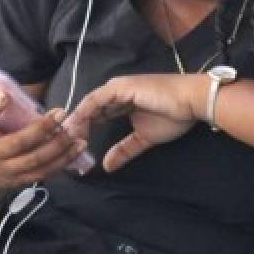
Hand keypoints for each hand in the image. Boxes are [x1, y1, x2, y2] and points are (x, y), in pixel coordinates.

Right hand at [0, 53, 88, 199]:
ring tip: (73, 132)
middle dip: (40, 129)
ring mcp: (4, 170)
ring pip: (33, 161)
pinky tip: (77, 147)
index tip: (5, 94)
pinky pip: (43, 173)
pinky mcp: (19, 180)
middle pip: (16, 144)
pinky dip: (62, 161)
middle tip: (60, 113)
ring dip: (57, 147)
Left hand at [66, 74, 208, 171]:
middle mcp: (116, 92)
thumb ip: (124, 150)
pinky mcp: (121, 87)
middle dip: (75, 126)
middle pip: (88, 109)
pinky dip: (84, 112)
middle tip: (62, 144)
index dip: (84, 129)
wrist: (191, 102)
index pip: (96, 114)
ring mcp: (118, 87)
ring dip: (76, 121)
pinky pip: (96, 100)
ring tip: (65, 138)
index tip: (73, 146)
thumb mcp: (143, 139)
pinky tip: (76, 126)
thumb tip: (107, 166)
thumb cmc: (173, 116)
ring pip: (89, 104)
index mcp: (121, 102)